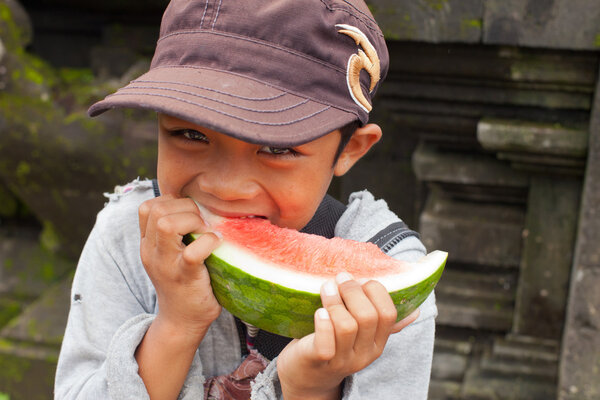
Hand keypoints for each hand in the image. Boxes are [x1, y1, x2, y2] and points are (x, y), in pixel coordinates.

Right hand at [138, 194, 221, 339]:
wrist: (182, 321)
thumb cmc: (185, 283)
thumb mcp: (170, 255)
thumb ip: (175, 233)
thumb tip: (200, 205)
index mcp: (148, 244)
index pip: (147, 207)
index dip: (172, 201)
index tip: (190, 213)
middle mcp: (151, 251)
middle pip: (156, 210)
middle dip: (185, 207)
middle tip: (202, 223)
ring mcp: (166, 264)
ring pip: (166, 224)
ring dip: (193, 220)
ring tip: (206, 231)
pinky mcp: (184, 276)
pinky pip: (192, 252)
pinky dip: (208, 241)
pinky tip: (216, 244)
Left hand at [276, 273, 419, 399]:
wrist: (308, 375)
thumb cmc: (334, 343)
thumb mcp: (361, 334)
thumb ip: (381, 320)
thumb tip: (416, 311)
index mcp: (378, 342)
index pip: (388, 314)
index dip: (375, 291)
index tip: (360, 279)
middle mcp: (364, 353)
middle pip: (367, 317)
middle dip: (352, 291)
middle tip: (339, 278)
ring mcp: (343, 359)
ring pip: (347, 326)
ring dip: (334, 301)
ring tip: (326, 288)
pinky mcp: (319, 360)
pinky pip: (326, 342)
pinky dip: (323, 323)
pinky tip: (318, 311)